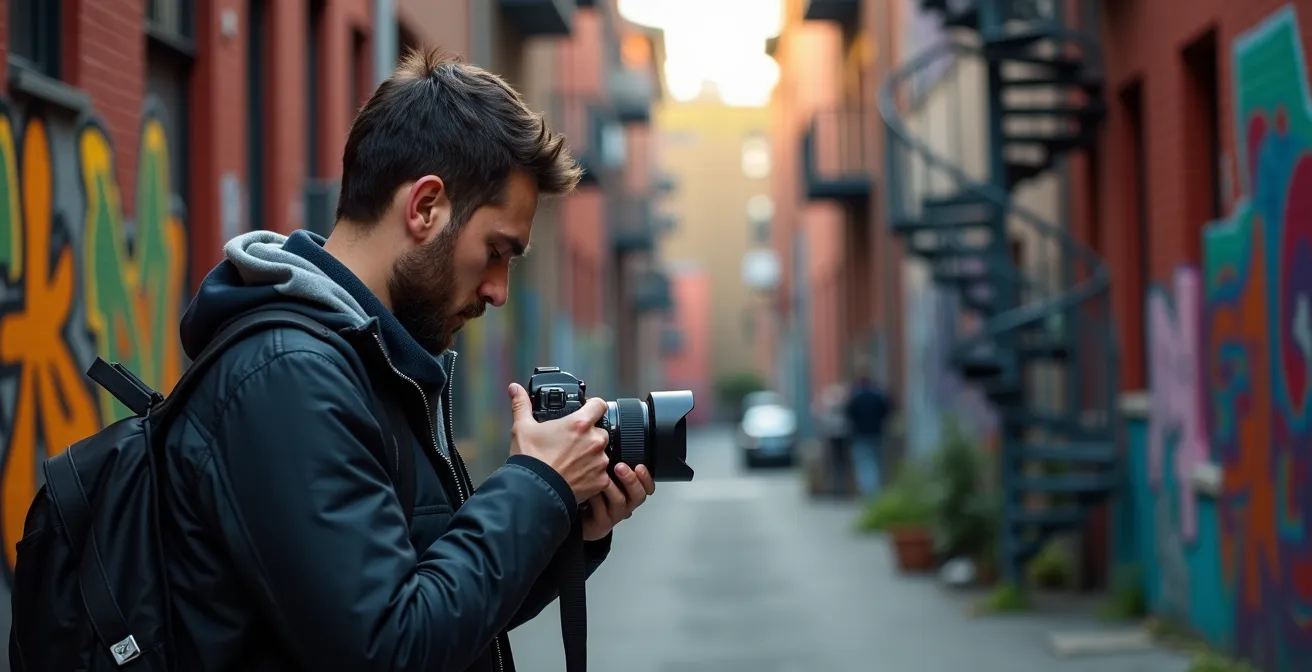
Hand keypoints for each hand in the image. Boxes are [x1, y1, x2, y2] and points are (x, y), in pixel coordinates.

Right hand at [508, 383, 610, 503]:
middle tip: (572, 443)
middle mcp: (594, 440)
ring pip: (602, 453)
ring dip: (592, 455)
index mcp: (580, 423)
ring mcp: (600, 461)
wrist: (534, 492)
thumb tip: (515, 389)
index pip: (600, 405)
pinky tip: (577, 476)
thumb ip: (522, 405)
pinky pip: (602, 474)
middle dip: (589, 435)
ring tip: (573, 462)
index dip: (593, 406)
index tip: (587, 411)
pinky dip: (592, 475)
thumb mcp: (522, 428)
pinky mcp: (601, 480)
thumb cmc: (530, 460)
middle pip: (601, 430)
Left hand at [581, 463, 655, 540]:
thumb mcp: (605, 477)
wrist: (575, 517)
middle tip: (620, 467)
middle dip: (631, 480)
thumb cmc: (590, 496)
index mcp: (629, 493)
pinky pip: (601, 509)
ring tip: (602, 475)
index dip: (646, 478)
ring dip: (612, 486)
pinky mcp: (602, 523)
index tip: (639, 466)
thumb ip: (612, 466)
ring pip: (620, 501)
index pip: (647, 487)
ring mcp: (614, 515)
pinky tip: (588, 487)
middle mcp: (625, 505)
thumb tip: (611, 446)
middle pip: (638, 495)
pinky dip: (595, 496)